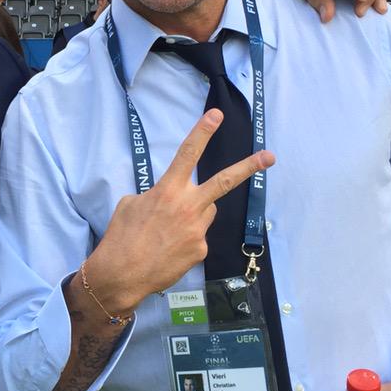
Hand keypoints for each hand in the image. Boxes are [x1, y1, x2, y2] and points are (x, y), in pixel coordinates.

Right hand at [86, 110, 274, 312]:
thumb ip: (155, 195)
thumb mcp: (131, 204)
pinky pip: (198, 236)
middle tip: (270, 156)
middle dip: (248, 167)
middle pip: (223, 182)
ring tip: (169, 230)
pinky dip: (186, 239)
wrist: (122, 274)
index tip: (215, 116)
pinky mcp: (201, 250)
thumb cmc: (121, 236)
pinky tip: (168, 249)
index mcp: (167, 190)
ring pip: (207, 211)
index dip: (202, 132)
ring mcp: (197, 229)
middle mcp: (187, 206)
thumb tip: (169, 199)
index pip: (187, 154)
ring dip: (195, 213)